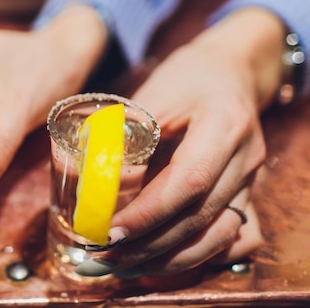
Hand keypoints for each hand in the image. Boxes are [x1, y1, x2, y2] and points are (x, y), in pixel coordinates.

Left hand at [84, 7, 284, 276]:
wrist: (230, 72)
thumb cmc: (186, 78)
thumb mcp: (152, 93)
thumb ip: (124, 134)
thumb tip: (84, 179)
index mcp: (224, 124)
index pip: (189, 181)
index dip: (149, 213)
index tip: (110, 231)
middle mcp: (246, 157)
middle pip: (202, 217)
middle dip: (150, 245)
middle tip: (104, 255)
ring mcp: (253, 179)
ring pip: (220, 236)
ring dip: (171, 259)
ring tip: (125, 265)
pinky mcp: (249, 193)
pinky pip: (236, 238)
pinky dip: (201, 256)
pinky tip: (166, 261)